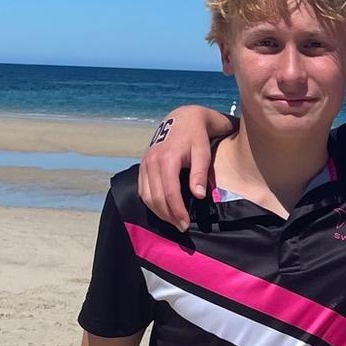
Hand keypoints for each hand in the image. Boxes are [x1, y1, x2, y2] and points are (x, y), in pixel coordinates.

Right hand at [138, 106, 225, 230]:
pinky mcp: (142, 165)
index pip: (169, 192)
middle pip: (155, 197)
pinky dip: (150, 202)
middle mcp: (151, 161)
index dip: (177, 211)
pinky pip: (142, 189)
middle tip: (182, 227)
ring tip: (173, 221)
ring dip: (158, 212)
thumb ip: (199, 173)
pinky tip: (162, 210)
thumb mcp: (203, 152)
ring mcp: (144, 163)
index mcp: (167, 159)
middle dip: (168, 215)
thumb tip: (197, 196)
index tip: (186, 224)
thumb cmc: (197, 137)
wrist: (183, 118)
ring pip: (146, 195)